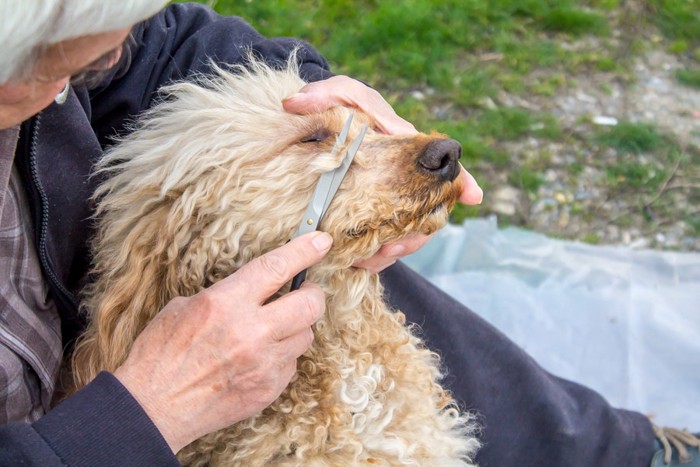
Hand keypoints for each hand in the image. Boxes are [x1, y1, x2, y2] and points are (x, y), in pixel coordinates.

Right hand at [113, 231, 332, 452]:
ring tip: (273, 329)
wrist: (153, 409)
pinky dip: (283, 356)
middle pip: (310, 304)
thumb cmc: (160, 355)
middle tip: (304, 292)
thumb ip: (225, 295)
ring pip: (306, 335)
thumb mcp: (183, 307)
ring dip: (296, 327)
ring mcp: (263, 364)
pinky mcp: (268, 389)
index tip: (321, 241)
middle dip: (313, 294)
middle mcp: (251, 332)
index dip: (304, 251)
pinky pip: (292, 363)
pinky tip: (261, 357)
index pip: (277, 268)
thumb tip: (252, 289)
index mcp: (226, 303)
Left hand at [283, 76, 482, 272]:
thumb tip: (295, 103)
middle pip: (428, 213)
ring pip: (407, 232)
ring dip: (395, 249)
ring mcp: (388, 197)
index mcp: (404, 145)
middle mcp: (404, 177)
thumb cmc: (334, 102)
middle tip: (392, 248)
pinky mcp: (369, 213)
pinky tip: (359, 260)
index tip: (474, 195)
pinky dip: (376, 254)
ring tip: (372, 258)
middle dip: (415, 235)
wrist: (317, 120)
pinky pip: (384, 240)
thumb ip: (322, 95)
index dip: (462, 181)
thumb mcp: (334, 94)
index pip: (442, 165)